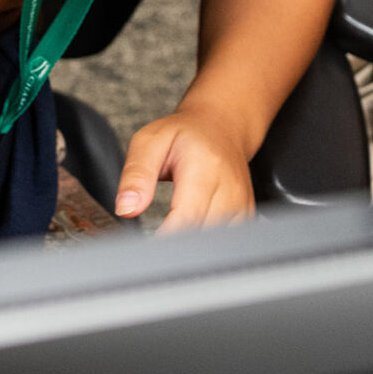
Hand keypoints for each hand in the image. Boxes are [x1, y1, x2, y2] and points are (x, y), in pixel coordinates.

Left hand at [114, 107, 254, 232]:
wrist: (220, 128)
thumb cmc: (183, 135)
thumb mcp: (149, 142)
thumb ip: (136, 175)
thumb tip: (126, 208)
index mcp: (205, 166)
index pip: (187, 217)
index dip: (164, 238)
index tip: (146, 245)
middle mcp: (230, 187)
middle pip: (201, 234)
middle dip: (174, 244)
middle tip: (154, 240)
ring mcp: (242, 203)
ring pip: (214, 242)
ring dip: (190, 245)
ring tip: (172, 233)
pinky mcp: (246, 214)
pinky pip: (225, 240)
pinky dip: (205, 241)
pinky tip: (191, 231)